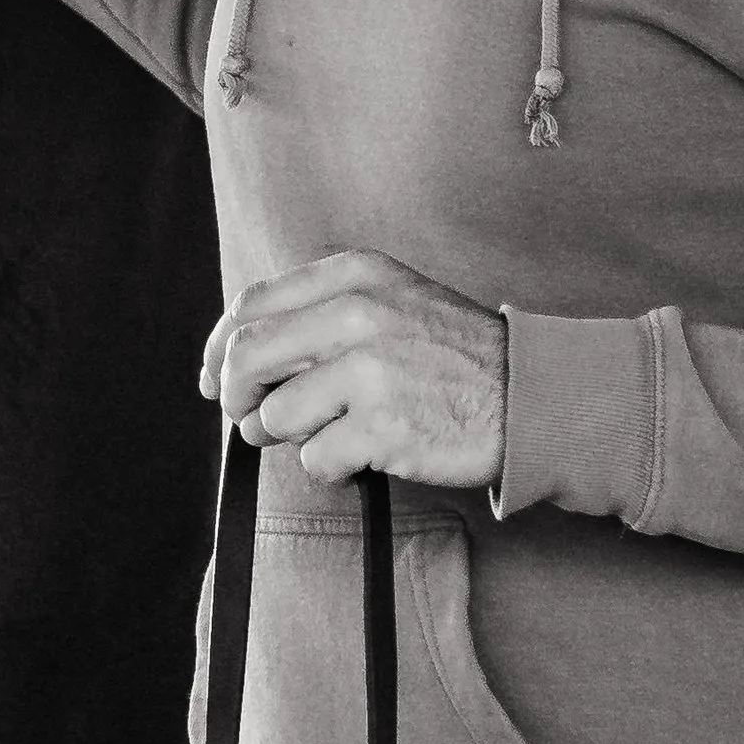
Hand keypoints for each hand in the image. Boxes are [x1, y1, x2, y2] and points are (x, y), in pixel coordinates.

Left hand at [203, 252, 506, 490]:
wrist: (529, 395)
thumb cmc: (454, 355)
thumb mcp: (391, 300)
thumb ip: (320, 312)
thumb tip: (236, 356)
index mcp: (353, 276)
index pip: (250, 307)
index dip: (219, 349)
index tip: (214, 378)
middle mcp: (356, 314)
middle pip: (246, 360)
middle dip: (237, 399)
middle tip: (252, 421)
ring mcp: (369, 371)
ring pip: (275, 417)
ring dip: (293, 439)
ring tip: (336, 433)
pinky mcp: (382, 427)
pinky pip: (316, 460)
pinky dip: (332, 467)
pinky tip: (366, 453)